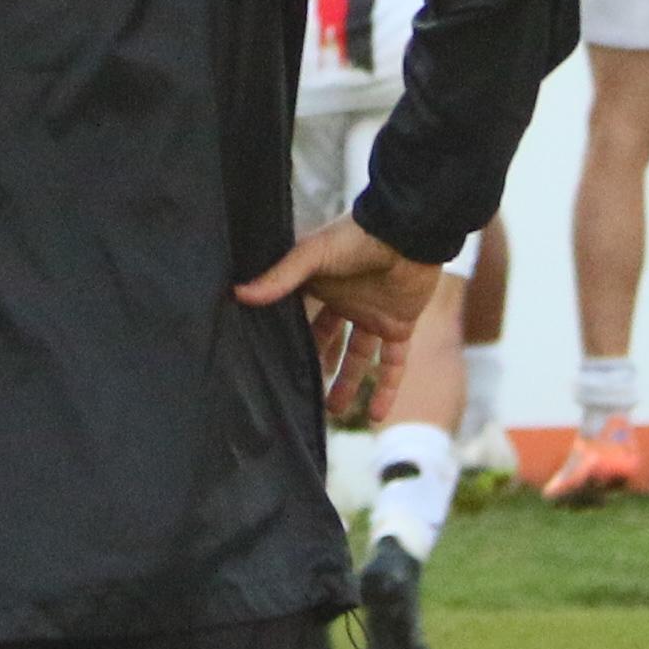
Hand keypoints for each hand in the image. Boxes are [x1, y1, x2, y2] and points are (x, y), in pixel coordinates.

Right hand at [234, 215, 440, 424]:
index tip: (272, 362)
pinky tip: (376, 417)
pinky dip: (386, 389)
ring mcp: (373, 315)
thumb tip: (239, 294)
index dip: (290, 337)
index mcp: (322, 284)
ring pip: (358, 357)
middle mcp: (346, 301)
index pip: (302, 316)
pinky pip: (393, 364)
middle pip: (328, 341)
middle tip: (301, 394)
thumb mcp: (313, 255)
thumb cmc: (358, 235)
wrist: (409, 232)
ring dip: (347, 384)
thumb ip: (280, 278)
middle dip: (316, 365)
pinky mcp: (399, 325)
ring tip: (331, 412)